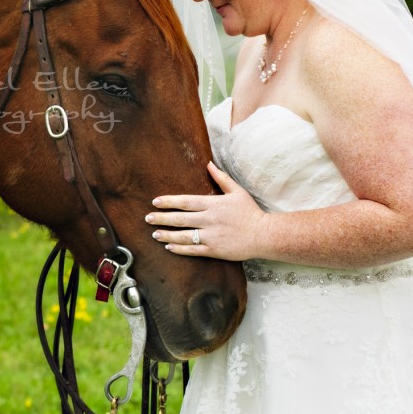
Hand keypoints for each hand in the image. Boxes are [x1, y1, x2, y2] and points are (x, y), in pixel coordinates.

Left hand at [146, 162, 267, 260]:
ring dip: (167, 235)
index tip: (155, 202)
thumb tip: (208, 163)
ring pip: (184, 236)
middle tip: (148, 218)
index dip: (169, 202)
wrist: (265, 235)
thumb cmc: (251, 212)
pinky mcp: (215, 250)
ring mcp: (212, 236)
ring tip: (154, 234)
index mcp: (213, 204)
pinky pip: (193, 250)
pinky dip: (179, 249)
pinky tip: (169, 247)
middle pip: (180, 219)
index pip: (186, 202)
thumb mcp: (237, 191)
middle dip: (162, 218)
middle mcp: (210, 220)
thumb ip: (221, 178)